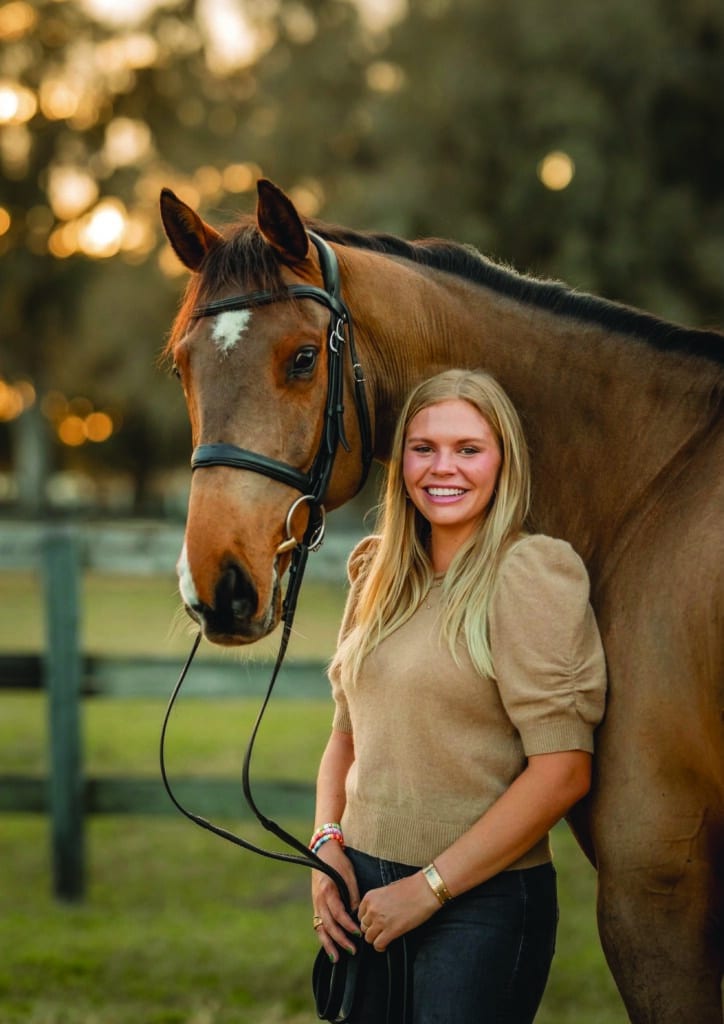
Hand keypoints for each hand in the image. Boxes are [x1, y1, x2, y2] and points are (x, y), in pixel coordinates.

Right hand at [311, 841, 360, 962]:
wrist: (322, 850)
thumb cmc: (338, 861)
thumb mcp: (348, 874)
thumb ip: (352, 894)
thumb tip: (357, 913)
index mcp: (327, 890)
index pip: (338, 913)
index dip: (348, 925)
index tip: (359, 934)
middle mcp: (318, 899)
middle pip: (328, 925)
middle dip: (340, 940)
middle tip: (353, 950)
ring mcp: (315, 903)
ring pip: (320, 928)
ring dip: (328, 944)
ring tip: (337, 958)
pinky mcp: (316, 905)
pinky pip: (318, 924)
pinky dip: (324, 936)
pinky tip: (330, 946)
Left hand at [358, 872, 440, 951]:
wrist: (424, 891)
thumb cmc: (411, 887)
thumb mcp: (388, 889)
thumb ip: (379, 901)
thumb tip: (378, 910)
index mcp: (370, 897)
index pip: (360, 915)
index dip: (368, 921)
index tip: (373, 923)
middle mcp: (372, 909)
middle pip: (363, 927)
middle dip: (371, 930)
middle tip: (380, 930)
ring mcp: (380, 920)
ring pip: (369, 938)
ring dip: (376, 938)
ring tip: (384, 937)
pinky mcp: (391, 931)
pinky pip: (378, 945)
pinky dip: (381, 947)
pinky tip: (387, 944)